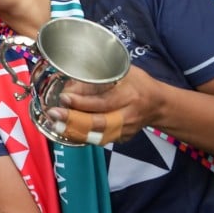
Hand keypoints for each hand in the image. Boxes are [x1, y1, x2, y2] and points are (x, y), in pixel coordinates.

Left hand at [45, 65, 161, 144]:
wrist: (159, 105)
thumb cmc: (138, 83)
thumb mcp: (124, 71)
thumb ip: (101, 75)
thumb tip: (73, 79)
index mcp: (129, 97)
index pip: (103, 102)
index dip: (82, 102)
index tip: (64, 97)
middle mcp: (128, 116)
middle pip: (99, 122)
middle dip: (74, 119)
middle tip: (54, 114)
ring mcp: (125, 131)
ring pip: (98, 136)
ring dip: (75, 131)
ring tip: (55, 125)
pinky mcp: (121, 139)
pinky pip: (99, 140)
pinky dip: (82, 137)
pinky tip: (66, 131)